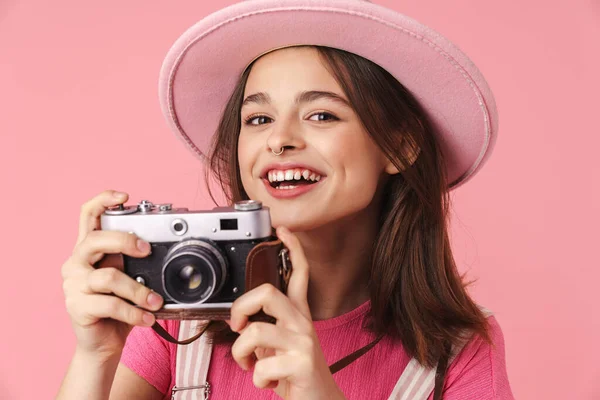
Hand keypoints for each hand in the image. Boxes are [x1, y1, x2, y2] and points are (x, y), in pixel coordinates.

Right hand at [60, 190, 163, 358]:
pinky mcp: (77, 307)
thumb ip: (135, 261)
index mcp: (88, 249)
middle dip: (125, 241)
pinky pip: (110, 304)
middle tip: (148, 250)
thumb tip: (160, 250)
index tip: (124, 196)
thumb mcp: (128, 277)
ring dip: (138, 290)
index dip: (103, 201)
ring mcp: (73, 285)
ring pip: (108, 277)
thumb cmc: (118, 306)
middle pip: (96, 240)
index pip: (88, 216)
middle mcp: (76, 263)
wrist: (102, 343)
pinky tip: (147, 317)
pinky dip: (134, 311)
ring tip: (156, 301)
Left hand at [228, 227, 345, 399]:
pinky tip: (268, 383)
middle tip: (237, 326)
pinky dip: (256, 380)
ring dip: (240, 354)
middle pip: (268, 293)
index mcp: (299, 316)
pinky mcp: (301, 365)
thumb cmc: (296, 374)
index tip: (282, 229)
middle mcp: (303, 324)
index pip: (300, 274)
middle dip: (241, 308)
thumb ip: (266, 328)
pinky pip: (260, 367)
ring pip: (255, 332)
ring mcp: (303, 343)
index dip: (293, 249)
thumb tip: (240, 321)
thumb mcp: (281, 345)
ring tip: (249, 365)